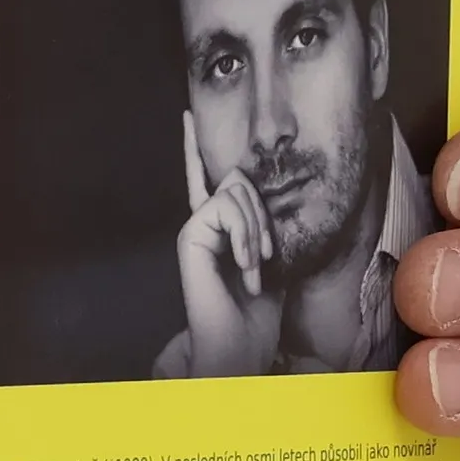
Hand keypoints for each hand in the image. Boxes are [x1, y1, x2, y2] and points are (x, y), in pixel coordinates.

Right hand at [175, 109, 281, 377]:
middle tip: (265, 257)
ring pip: (236, 189)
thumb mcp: (273, 260)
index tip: (186, 114)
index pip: (208, 180)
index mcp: (219, 229)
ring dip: (257, 230)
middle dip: (263, 213)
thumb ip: (268, 225)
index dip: (194, 148)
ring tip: (255, 268)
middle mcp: (202, 224)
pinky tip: (245, 265)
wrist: (241, 346)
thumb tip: (271, 192)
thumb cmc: (259, 314)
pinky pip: (226, 207)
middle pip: (238, 178)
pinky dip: (245, 234)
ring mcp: (194, 228)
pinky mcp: (190, 234)